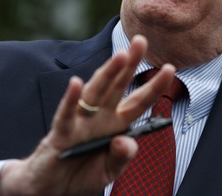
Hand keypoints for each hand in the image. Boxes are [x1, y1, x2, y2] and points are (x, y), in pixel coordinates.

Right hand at [0, 35, 174, 195]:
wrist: (51, 190)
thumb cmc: (82, 175)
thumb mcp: (109, 171)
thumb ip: (121, 158)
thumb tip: (127, 141)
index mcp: (116, 124)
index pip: (139, 101)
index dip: (154, 86)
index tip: (170, 67)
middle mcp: (99, 117)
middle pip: (117, 86)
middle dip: (129, 64)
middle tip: (141, 40)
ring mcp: (80, 122)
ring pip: (95, 93)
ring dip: (107, 74)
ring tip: (120, 56)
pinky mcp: (61, 133)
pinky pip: (66, 114)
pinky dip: (70, 99)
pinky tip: (76, 83)